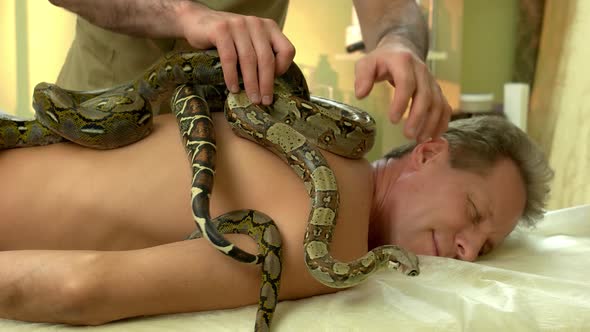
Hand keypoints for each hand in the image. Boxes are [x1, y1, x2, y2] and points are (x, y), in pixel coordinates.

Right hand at [179, 5, 294, 104]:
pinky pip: (229, 58)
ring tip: (252, 99)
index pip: (287, 50)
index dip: (283, 68)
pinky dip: (232, 76)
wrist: (196, 21)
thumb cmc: (227, 38)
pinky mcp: (221, 30)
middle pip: (267, 58)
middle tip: (264, 101)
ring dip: (251, 83)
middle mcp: (256, 24)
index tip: (274, 81)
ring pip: (249, 60)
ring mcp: (238, 25)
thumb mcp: (249, 42)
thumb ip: (261, 54)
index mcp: (269, 27)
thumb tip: (269, 86)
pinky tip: (233, 88)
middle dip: (266, 83)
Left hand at [354, 41, 451, 141]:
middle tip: (408, 135)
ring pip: (438, 102)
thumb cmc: (382, 60)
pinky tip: (434, 136)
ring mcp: (431, 80)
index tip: (393, 120)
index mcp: (403, 62)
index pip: (406, 82)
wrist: (401, 49)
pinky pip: (444, 106)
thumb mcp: (366, 63)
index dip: (401, 102)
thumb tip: (360, 94)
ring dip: (431, 122)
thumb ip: (362, 76)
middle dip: (418, 117)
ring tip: (420, 139)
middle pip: (425, 95)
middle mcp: (421, 70)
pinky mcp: (437, 90)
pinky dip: (442, 121)